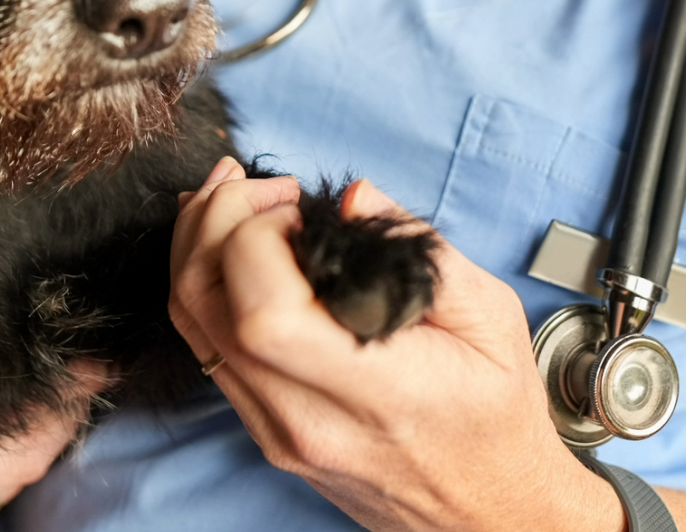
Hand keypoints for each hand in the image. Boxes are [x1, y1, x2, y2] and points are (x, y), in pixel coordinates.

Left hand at [169, 158, 619, 531]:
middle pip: (206, 308)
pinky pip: (204, 345)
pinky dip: (204, 281)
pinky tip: (230, 243)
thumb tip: (352, 197)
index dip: (259, 238)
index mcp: (376, 392)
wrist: (486, 508)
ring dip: (198, 243)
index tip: (300, 209)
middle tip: (265, 187)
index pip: (264, 314)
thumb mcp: (490, 317)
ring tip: (238, 197)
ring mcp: (276, 432)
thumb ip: (419, 250)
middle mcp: (310, 420)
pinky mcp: (262, 431)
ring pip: (190, 323)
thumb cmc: (495, 416)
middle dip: (216, 221)